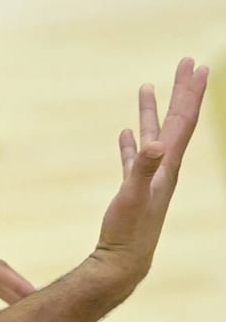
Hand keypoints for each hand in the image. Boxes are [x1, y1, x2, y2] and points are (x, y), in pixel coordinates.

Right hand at [90, 58, 208, 286]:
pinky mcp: (134, 186)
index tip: (198, 65)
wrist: (124, 259)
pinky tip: (127, 132)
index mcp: (168, 164)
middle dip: (182, 91)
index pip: (185, 120)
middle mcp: (165, 166)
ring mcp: (150, 176)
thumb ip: (141, 167)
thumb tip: (153, 142)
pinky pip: (135, 155)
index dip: (191, 92)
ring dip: (154, 110)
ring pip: (154, 134)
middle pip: (177, 121)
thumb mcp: (133, 196)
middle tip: (188, 62)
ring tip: (149, 86)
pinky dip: (133, 140)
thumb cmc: (129, 230)